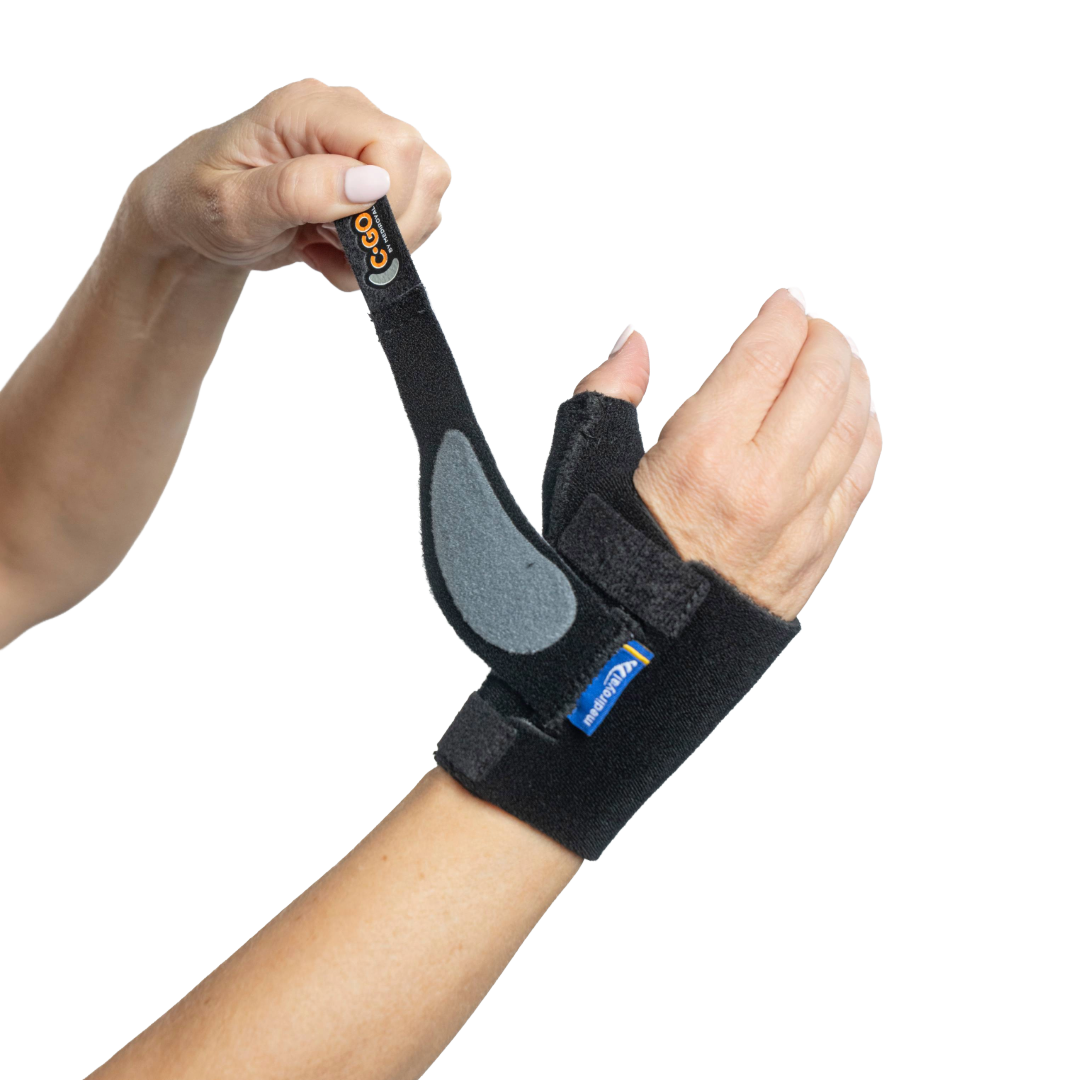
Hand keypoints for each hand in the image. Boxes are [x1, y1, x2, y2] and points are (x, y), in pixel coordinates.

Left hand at [125, 79, 450, 289]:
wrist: (197, 219)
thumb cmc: (201, 205)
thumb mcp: (230, 207)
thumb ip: (296, 191)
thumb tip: (366, 182)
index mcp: (308, 109)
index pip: (392, 143)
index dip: (389, 200)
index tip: (348, 235)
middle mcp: (345, 117)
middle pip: (421, 171)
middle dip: (385, 232)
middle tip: (328, 249)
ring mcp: (366, 148)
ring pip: (425, 200)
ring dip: (380, 245)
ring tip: (323, 249)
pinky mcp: (379, 180)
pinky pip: (413, 221)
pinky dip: (376, 251)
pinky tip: (331, 247)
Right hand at [574, 290, 881, 619]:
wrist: (633, 657)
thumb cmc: (605, 572)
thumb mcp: (584, 470)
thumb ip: (608, 394)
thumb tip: (634, 344)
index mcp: (702, 453)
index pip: (768, 355)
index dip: (783, 316)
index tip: (784, 303)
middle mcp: (761, 482)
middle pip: (825, 380)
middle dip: (824, 339)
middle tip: (813, 328)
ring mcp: (797, 521)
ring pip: (854, 425)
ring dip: (853, 381)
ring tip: (839, 364)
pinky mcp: (815, 554)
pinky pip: (861, 478)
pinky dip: (866, 437)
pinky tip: (857, 421)